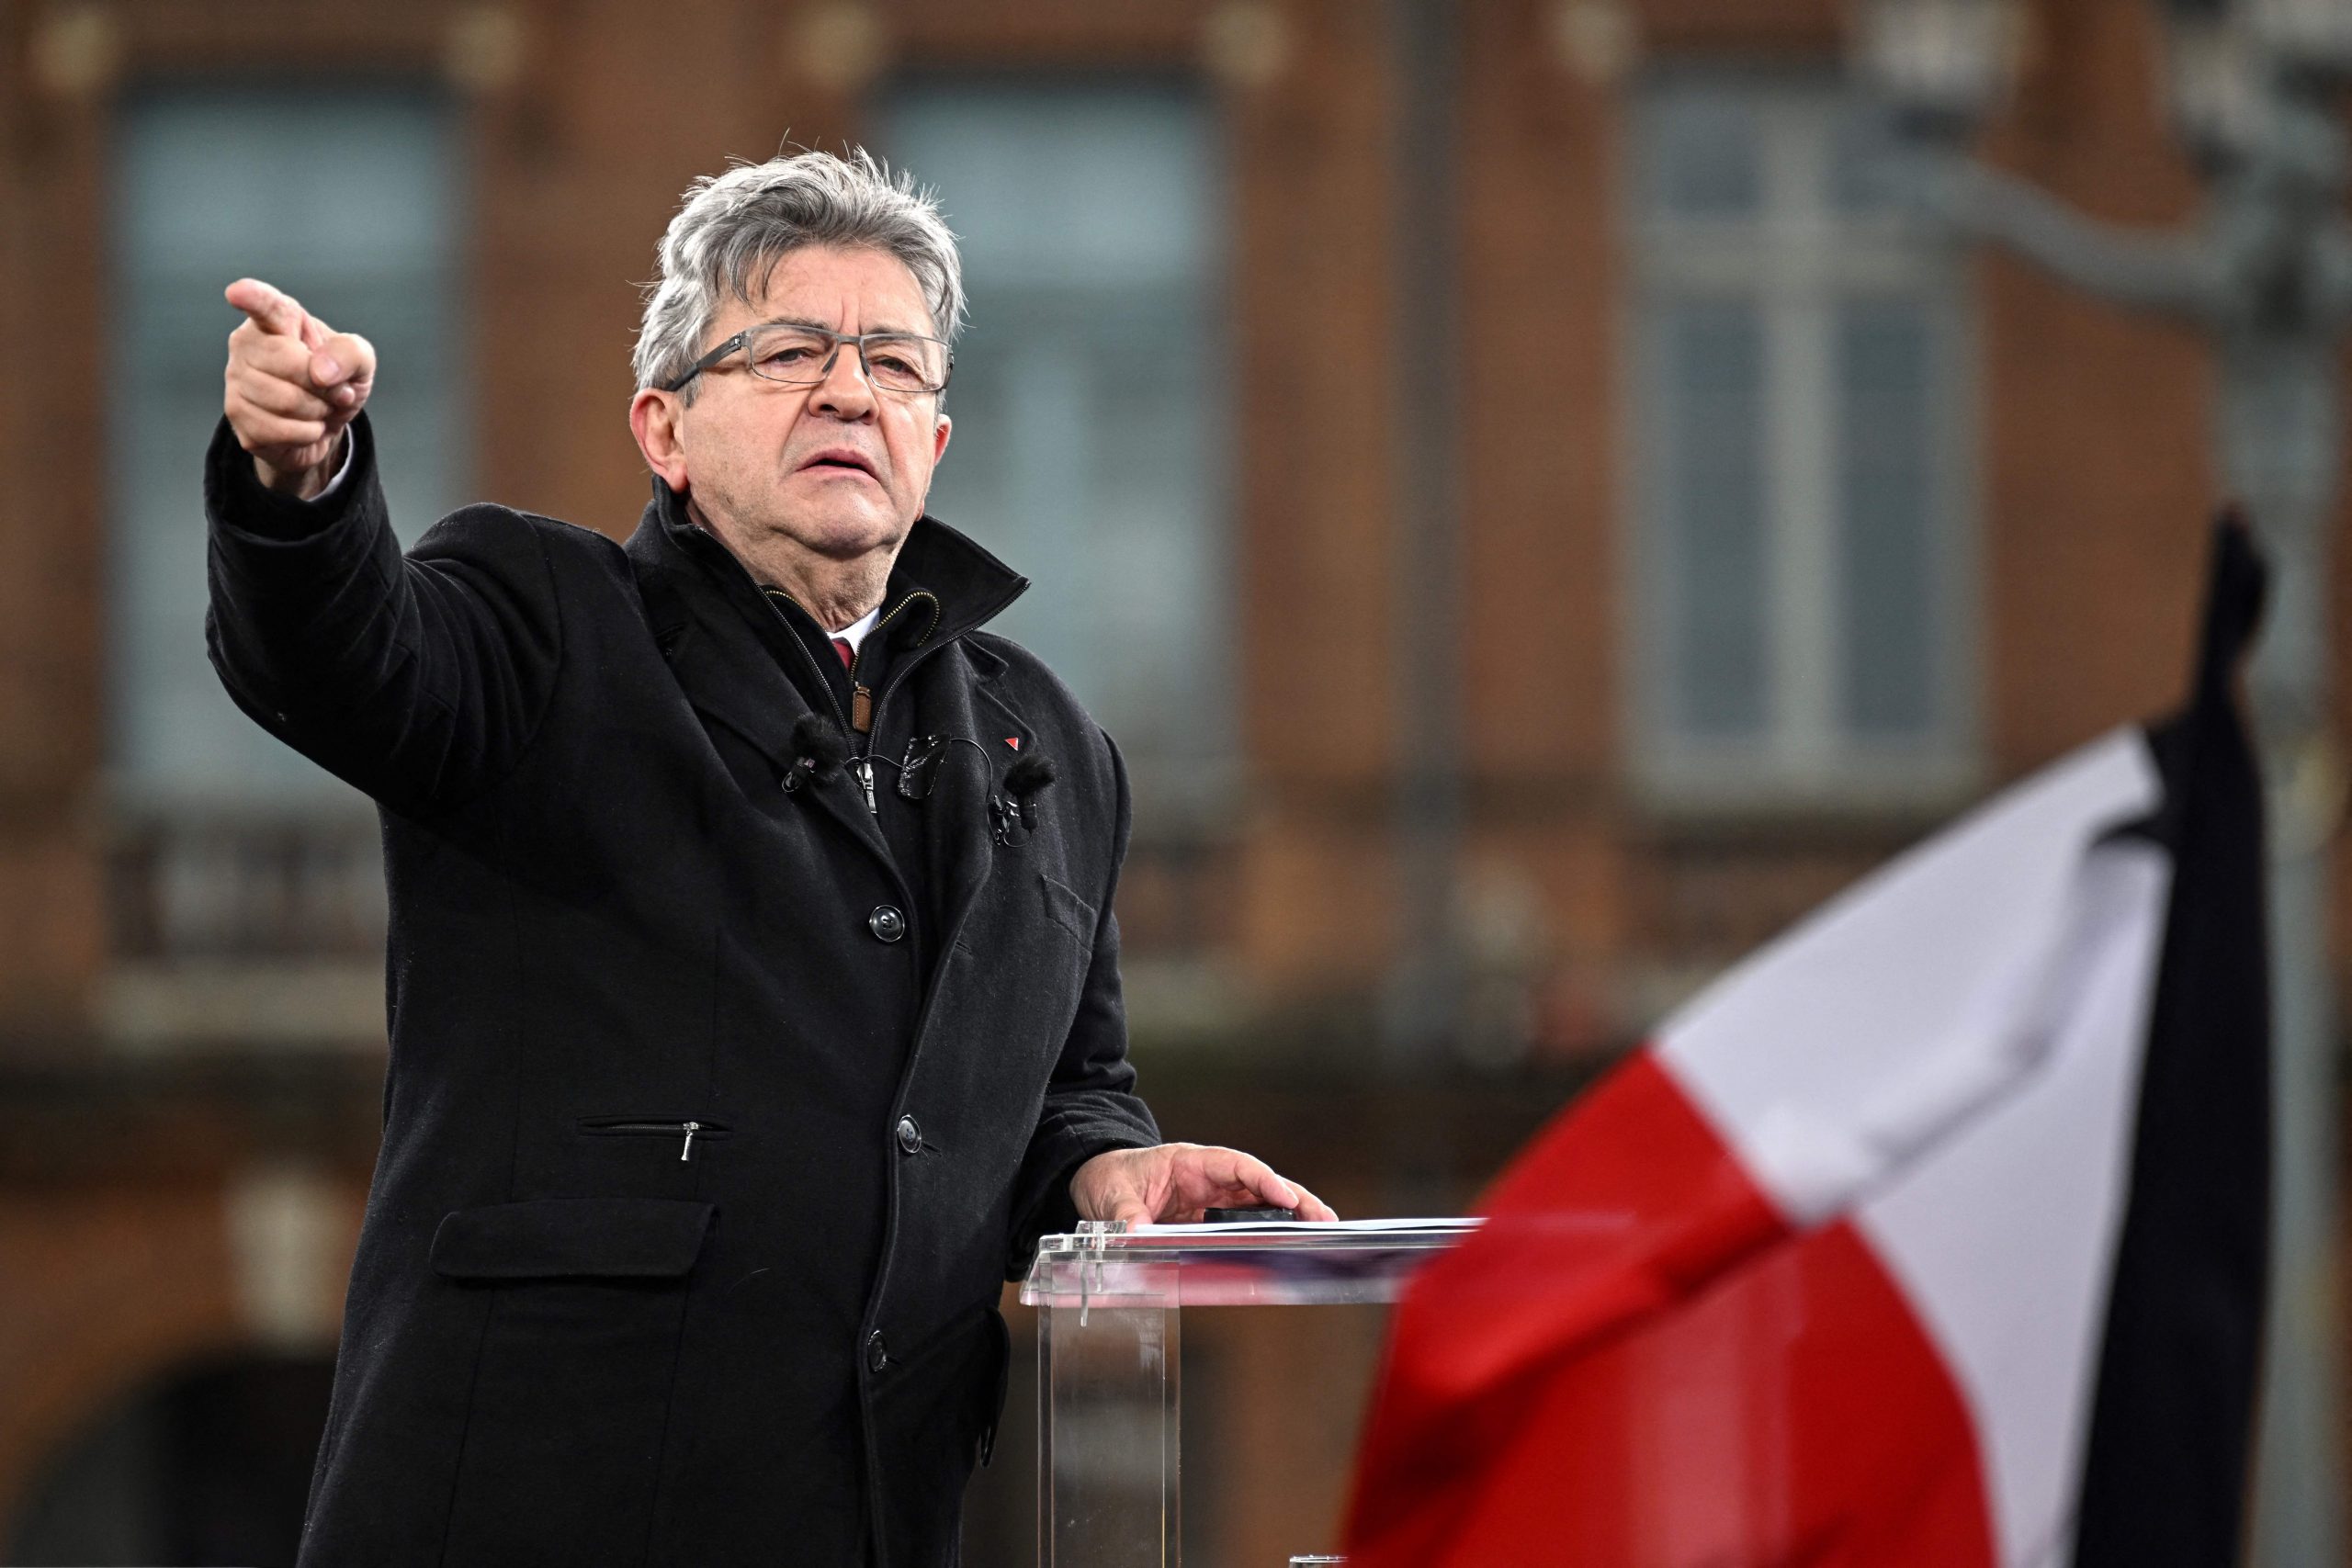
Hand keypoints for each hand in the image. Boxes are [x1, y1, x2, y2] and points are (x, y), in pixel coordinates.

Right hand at [222, 277, 376, 497]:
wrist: (323, 424)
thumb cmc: (336, 381)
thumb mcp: (360, 363)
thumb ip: (350, 354)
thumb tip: (320, 371)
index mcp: (279, 320)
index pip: (265, 306)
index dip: (253, 297)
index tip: (238, 292)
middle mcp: (247, 344)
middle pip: (290, 365)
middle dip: (324, 386)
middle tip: (332, 390)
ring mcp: (236, 379)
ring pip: (286, 401)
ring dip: (317, 412)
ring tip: (317, 406)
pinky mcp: (236, 415)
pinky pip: (280, 430)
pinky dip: (306, 433)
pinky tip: (304, 425)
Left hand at [1070, 1142, 1337, 1225]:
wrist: (1099, 1181)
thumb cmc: (1110, 1177)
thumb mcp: (1113, 1196)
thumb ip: (1127, 1216)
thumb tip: (1136, 1236)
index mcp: (1190, 1162)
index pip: (1236, 1166)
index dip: (1264, 1181)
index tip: (1286, 1198)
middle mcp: (1208, 1179)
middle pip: (1259, 1185)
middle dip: (1294, 1199)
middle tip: (1324, 1219)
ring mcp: (1211, 1198)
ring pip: (1259, 1205)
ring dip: (1290, 1216)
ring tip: (1320, 1232)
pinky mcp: (1208, 1219)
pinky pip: (1243, 1225)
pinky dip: (1267, 1233)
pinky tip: (1287, 1248)